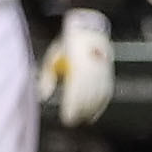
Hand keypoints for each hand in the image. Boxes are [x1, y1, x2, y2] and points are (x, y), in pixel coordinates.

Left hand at [36, 5, 113, 125]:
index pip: (76, 92)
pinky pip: (107, 92)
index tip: (67, 119)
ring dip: (92, 109)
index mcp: (78, 66)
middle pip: (89, 96)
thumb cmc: (68, 44)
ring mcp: (103, 71)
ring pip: (99, 96)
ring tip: (84, 119)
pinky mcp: (109, 73)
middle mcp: (93, 69)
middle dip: (82, 111)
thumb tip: (43, 95)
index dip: (73, 108)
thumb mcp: (52, 57)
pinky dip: (101, 104)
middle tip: (74, 121)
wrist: (90, 29)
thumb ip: (47, 77)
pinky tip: (95, 112)